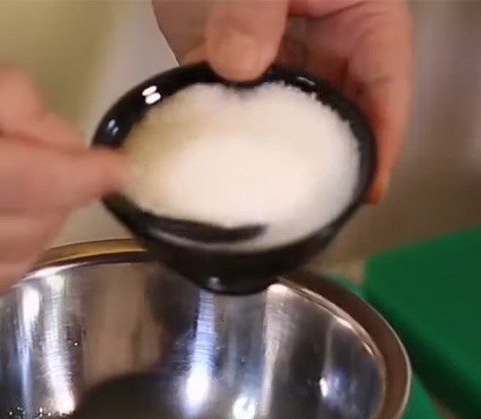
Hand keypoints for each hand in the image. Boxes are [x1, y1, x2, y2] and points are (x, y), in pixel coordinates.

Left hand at [152, 0, 413, 202]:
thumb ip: (255, 8)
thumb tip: (241, 67)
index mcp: (359, 17)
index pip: (386, 83)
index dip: (383, 137)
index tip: (369, 186)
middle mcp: (323, 47)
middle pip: (341, 113)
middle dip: (334, 161)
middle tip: (320, 210)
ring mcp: (275, 61)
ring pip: (288, 121)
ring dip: (279, 159)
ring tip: (273, 206)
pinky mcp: (228, 70)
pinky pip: (233, 113)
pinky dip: (227, 141)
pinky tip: (220, 177)